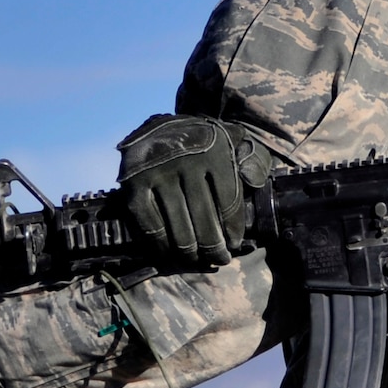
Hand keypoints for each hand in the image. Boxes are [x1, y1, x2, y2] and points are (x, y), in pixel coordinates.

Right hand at [116, 114, 272, 265]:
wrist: (158, 125)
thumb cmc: (203, 142)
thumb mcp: (234, 140)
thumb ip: (252, 159)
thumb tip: (254, 182)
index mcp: (214, 150)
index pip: (229, 201)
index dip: (233, 229)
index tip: (234, 244)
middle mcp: (185, 160)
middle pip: (204, 219)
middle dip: (213, 247)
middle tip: (219, 260)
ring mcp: (157, 173)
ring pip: (178, 227)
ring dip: (189, 252)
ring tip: (197, 261)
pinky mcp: (133, 184)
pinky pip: (150, 224)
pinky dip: (161, 244)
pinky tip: (170, 252)